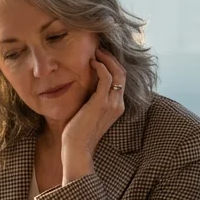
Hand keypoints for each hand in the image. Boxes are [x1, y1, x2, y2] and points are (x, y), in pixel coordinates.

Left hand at [59, 48, 126, 183]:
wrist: (77, 150)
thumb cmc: (78, 134)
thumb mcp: (89, 113)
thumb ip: (92, 100)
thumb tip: (86, 86)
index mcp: (117, 106)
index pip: (121, 80)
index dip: (113, 65)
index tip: (101, 56)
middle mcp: (118, 104)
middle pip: (122, 73)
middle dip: (112, 58)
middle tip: (99, 49)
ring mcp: (111, 103)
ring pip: (117, 72)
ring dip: (107, 59)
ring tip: (96, 52)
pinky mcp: (101, 102)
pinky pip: (106, 77)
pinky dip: (101, 66)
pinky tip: (91, 62)